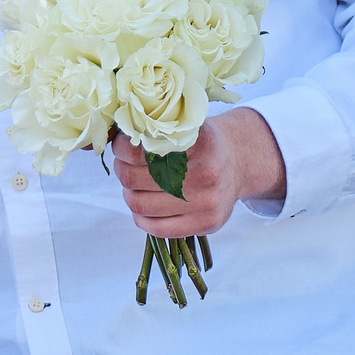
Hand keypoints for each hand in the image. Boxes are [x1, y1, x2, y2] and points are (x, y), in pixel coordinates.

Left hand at [110, 108, 286, 237]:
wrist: (239, 163)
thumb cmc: (202, 143)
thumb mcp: (187, 126)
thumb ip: (156, 130)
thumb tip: (115, 135)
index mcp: (200, 143)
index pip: (142, 150)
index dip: (123, 148)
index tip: (121, 145)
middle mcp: (206, 173)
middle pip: (135, 178)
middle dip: (121, 170)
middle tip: (123, 165)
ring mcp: (206, 202)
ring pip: (140, 205)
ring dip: (128, 194)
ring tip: (134, 185)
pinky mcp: (206, 224)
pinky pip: (157, 228)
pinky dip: (140, 218)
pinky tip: (143, 207)